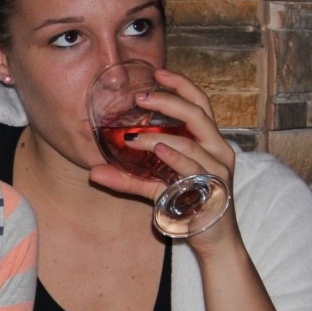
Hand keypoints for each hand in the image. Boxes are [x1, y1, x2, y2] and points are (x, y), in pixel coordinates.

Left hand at [87, 67, 240, 251]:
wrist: (214, 239)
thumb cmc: (187, 205)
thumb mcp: (154, 188)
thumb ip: (126, 178)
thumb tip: (93, 172)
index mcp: (208, 141)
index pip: (199, 104)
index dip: (181, 85)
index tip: (157, 71)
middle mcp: (217, 149)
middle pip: (197, 114)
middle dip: (168, 101)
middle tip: (139, 97)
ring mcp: (218, 168)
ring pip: (192, 141)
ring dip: (159, 136)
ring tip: (132, 136)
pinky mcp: (215, 187)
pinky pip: (194, 167)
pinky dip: (175, 157)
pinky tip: (158, 150)